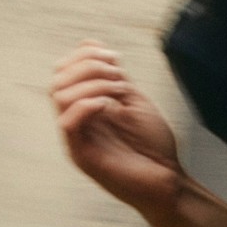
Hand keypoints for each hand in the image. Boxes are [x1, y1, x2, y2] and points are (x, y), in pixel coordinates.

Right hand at [50, 43, 182, 216]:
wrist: (168, 181)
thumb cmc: (153, 146)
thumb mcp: (133, 100)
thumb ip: (112, 75)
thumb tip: (93, 45)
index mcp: (85, 106)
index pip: (64, 70)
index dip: (84, 55)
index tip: (114, 59)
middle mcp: (76, 121)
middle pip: (58, 79)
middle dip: (88, 66)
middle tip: (118, 75)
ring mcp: (77, 138)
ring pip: (59, 97)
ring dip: (92, 84)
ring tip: (118, 91)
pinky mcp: (82, 155)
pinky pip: (67, 123)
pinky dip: (86, 105)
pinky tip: (108, 106)